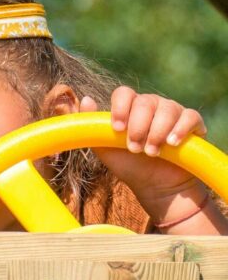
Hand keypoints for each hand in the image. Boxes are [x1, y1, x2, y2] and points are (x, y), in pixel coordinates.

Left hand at [82, 86, 207, 223]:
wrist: (155, 186)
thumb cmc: (129, 164)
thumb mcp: (106, 149)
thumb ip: (93, 127)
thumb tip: (86, 99)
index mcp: (130, 107)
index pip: (124, 93)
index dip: (120, 108)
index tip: (118, 129)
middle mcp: (152, 105)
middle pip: (145, 102)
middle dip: (138, 127)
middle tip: (134, 148)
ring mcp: (173, 111)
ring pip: (167, 109)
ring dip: (156, 133)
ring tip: (151, 152)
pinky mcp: (193, 123)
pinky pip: (189, 117)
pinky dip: (180, 129)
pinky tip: (172, 144)